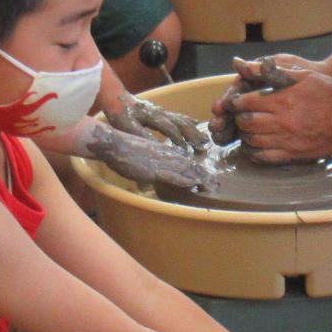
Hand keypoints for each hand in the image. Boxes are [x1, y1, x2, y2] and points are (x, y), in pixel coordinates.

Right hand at [85, 124, 214, 190]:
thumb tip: (150, 179)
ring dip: (201, 179)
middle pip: (192, 166)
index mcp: (166, 152)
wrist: (115, 145)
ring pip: (187, 171)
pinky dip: (185, 180)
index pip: (187, 161)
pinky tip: (194, 184)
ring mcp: (163, 162)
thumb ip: (149, 167)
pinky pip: (173, 176)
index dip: (199, 170)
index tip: (208, 177)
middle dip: (205, 176)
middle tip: (216, 185)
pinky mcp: (155, 170)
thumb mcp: (142, 158)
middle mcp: (168, 156)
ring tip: (212, 187)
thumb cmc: (124, 151)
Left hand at [108, 94, 207, 150]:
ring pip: (182, 119)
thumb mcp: (129, 127)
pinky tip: (194, 124)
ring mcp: (162, 111)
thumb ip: (143, 136)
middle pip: (182, 123)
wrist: (116, 98)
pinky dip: (189, 122)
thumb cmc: (121, 114)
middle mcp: (162, 113)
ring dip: (194, 129)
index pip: (171, 129)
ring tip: (204, 137)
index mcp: (154, 118)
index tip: (188, 151)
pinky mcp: (161, 112)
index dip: (180, 139)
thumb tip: (158, 147)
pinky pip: (179, 116)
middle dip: (193, 135)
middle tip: (203, 146)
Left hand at [219, 66, 331, 162]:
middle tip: (240, 116)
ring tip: (246, 130)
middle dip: (239, 118)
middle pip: (247, 123)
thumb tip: (249, 66)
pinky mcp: (293, 153)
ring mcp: (287, 140)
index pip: (247, 102)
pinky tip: (252, 148)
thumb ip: (276, 72)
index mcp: (282, 101)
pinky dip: (254, 153)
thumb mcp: (304, 75)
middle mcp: (282, 122)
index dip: (236, 102)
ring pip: (253, 140)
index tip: (233, 102)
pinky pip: (266, 157)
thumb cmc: (328, 94)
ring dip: (245, 135)